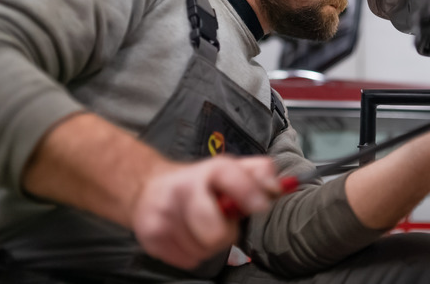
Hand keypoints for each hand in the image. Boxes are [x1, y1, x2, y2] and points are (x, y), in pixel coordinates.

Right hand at [131, 155, 280, 269]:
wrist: (149, 188)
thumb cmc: (200, 183)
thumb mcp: (230, 171)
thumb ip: (259, 174)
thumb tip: (280, 187)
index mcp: (209, 170)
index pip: (230, 176)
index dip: (249, 192)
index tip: (261, 206)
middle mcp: (184, 188)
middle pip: (214, 232)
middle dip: (225, 234)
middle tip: (220, 222)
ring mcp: (164, 213)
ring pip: (203, 250)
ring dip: (207, 244)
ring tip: (200, 226)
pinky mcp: (151, 236)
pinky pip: (187, 260)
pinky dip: (191, 252)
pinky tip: (186, 234)